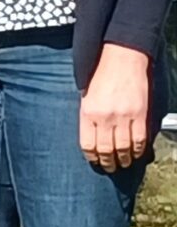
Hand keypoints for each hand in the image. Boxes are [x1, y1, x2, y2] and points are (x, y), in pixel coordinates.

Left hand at [80, 42, 155, 174]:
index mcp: (87, 113)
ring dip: (124, 159)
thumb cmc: (101, 77)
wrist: (121, 59)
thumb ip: (89, 118)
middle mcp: (104, 117)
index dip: (92, 157)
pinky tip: (136, 153)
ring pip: (123, 148)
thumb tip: (93, 140)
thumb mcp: (86, 97)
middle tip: (110, 167)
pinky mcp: (140, 114)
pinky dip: (138, 150)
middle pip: (106, 150)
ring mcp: (123, 116)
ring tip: (124, 163)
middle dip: (108, 162)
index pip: (88, 144)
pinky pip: (140, 139)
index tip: (95, 162)